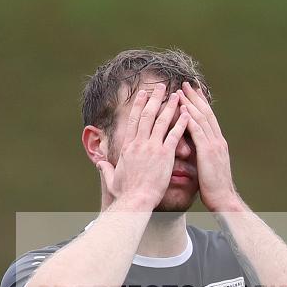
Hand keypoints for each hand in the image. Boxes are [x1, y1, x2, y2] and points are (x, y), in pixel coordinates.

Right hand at [97, 83, 189, 207]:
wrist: (136, 201)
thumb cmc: (125, 194)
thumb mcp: (111, 179)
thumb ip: (105, 168)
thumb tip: (99, 163)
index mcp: (128, 147)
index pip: (134, 121)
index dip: (139, 106)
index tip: (143, 95)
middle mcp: (139, 143)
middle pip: (147, 115)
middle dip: (154, 98)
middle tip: (160, 86)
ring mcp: (152, 148)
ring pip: (161, 121)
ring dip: (169, 106)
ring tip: (176, 95)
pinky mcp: (165, 155)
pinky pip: (174, 135)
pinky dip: (181, 123)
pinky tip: (187, 113)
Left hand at [177, 82, 240, 211]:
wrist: (224, 199)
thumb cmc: (214, 188)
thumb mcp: (209, 168)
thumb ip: (202, 156)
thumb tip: (193, 151)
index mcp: (218, 143)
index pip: (208, 119)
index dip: (201, 104)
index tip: (194, 92)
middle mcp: (218, 140)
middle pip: (206, 113)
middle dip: (195, 97)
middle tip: (186, 83)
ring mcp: (214, 145)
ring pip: (201, 118)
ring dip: (190, 103)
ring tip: (181, 90)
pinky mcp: (208, 152)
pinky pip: (197, 131)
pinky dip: (190, 118)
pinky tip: (183, 109)